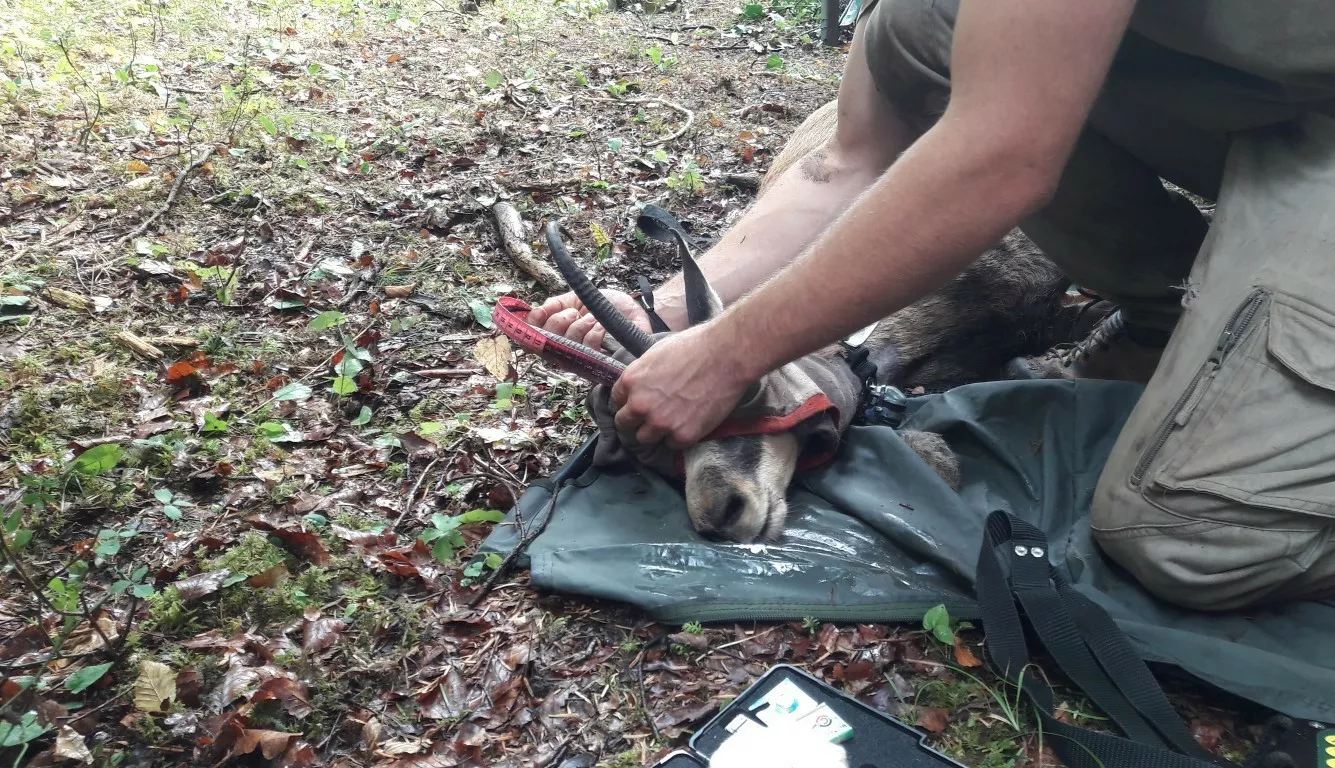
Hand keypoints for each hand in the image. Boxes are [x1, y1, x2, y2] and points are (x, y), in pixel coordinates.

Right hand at [525, 289, 648, 349]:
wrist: (632, 308)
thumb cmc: (605, 306)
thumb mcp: (577, 299)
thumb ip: (555, 305)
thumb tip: (535, 312)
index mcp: (556, 335)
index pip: (532, 339)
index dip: (532, 326)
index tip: (542, 312)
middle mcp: (564, 352)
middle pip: (546, 343)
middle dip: (559, 322)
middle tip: (575, 312)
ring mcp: (581, 360)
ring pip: (567, 345)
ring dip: (579, 325)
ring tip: (592, 317)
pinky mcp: (599, 363)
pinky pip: (588, 349)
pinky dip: (594, 332)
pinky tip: (601, 326)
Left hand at [611, 323, 750, 448]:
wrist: (727, 355)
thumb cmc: (694, 346)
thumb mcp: (656, 353)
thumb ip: (642, 374)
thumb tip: (639, 385)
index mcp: (631, 381)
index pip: (616, 400)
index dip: (628, 400)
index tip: (638, 401)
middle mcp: (640, 405)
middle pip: (625, 424)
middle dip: (636, 419)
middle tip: (651, 415)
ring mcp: (661, 423)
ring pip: (645, 438)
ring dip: (654, 431)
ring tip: (670, 421)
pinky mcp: (683, 435)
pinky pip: (671, 445)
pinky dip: (678, 437)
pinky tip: (689, 423)